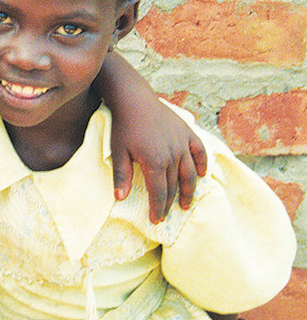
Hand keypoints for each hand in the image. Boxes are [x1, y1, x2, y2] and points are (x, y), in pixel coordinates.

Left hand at [111, 99, 207, 223]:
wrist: (135, 99)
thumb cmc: (124, 126)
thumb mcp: (118, 151)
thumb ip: (121, 175)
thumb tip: (120, 198)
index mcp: (155, 162)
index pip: (159, 192)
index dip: (158, 208)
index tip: (156, 220)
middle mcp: (173, 155)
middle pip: (174, 185)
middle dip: (170, 203)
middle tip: (166, 215)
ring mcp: (182, 144)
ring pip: (189, 173)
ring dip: (188, 190)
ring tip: (185, 203)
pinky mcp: (188, 133)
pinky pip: (199, 152)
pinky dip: (202, 164)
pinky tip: (201, 175)